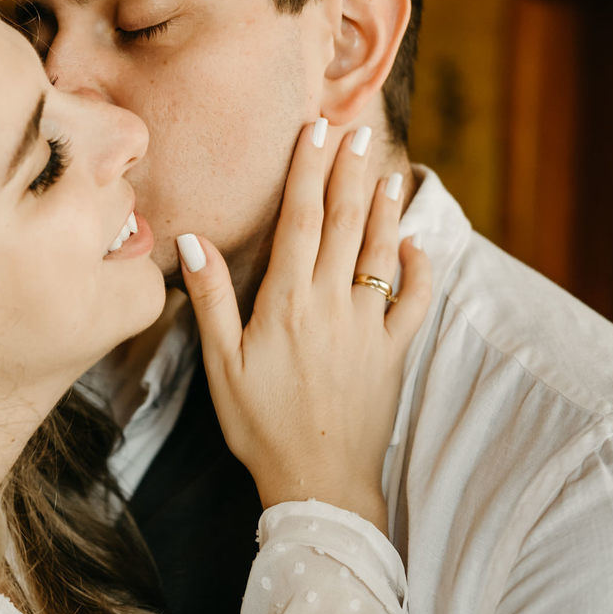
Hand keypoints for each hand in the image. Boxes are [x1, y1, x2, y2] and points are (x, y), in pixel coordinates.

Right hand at [177, 121, 430, 534]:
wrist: (319, 481)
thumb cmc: (260, 424)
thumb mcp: (221, 363)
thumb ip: (211, 297)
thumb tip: (192, 239)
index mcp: (288, 302)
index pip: (300, 220)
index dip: (307, 171)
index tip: (315, 132)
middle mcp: (333, 304)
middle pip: (343, 224)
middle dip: (348, 173)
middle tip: (355, 133)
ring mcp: (369, 327)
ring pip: (380, 253)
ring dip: (384, 209)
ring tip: (385, 172)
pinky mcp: (393, 352)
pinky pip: (414, 302)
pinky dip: (420, 271)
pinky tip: (417, 246)